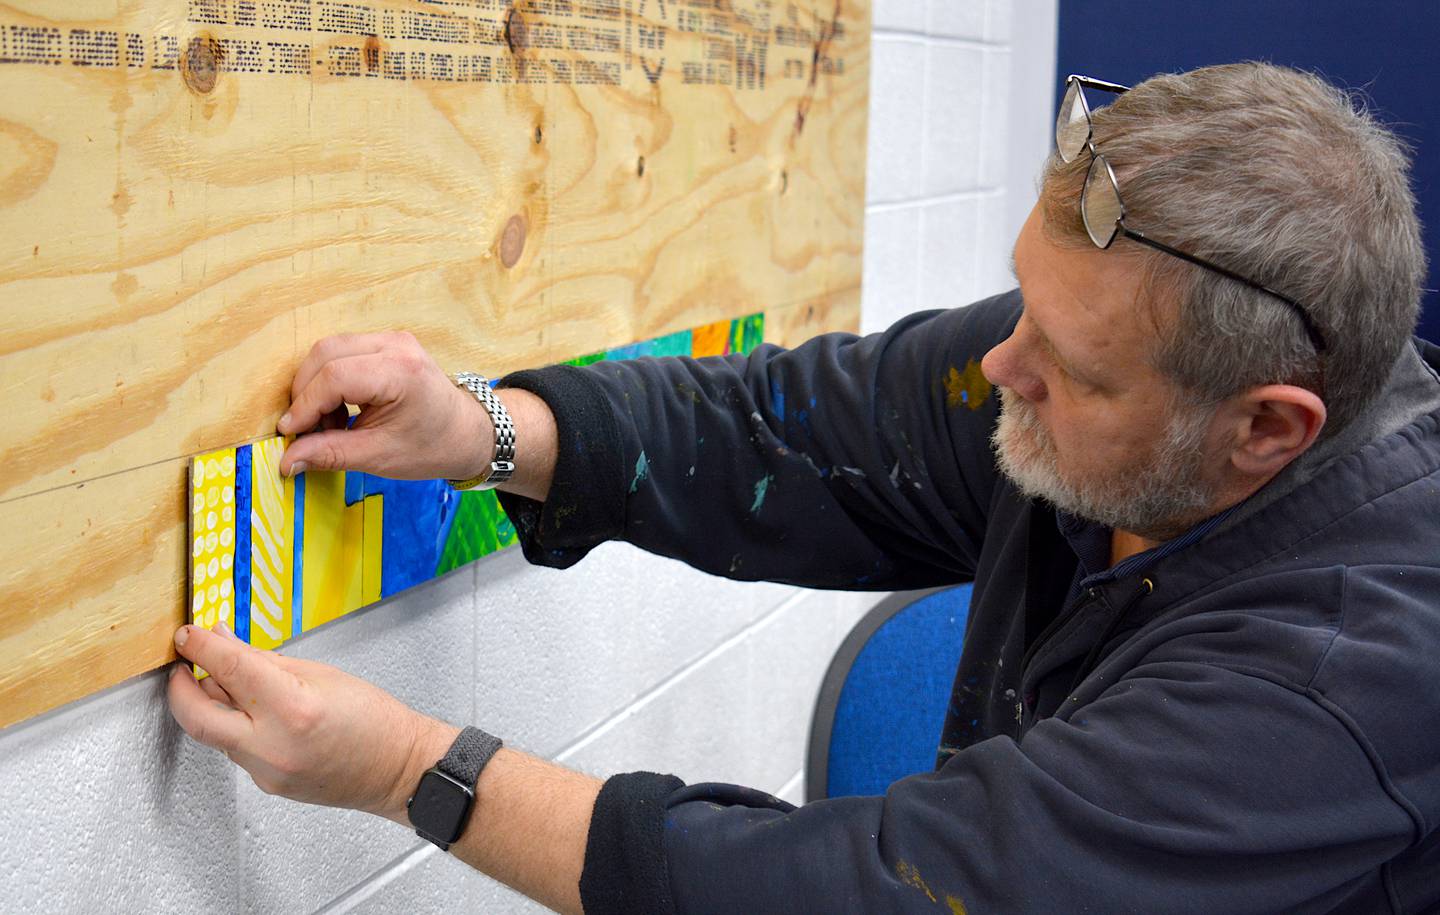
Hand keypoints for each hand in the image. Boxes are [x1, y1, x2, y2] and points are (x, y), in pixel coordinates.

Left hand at [167, 623, 458, 821]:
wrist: (397, 769)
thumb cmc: (375, 720)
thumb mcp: (322, 674)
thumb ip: (265, 660)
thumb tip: (225, 643)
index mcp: (293, 707)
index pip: (229, 668)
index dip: (201, 646)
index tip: (188, 635)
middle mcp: (273, 744)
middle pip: (196, 716)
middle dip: (179, 688)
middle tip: (181, 666)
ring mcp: (266, 770)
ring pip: (215, 733)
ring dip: (211, 704)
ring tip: (226, 683)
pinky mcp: (265, 784)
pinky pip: (235, 749)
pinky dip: (235, 725)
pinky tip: (251, 712)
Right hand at [276, 332, 492, 480]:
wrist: (467, 433)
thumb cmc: (433, 446)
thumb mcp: (379, 456)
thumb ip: (330, 454)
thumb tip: (286, 460)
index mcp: (401, 372)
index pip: (334, 377)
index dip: (304, 406)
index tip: (290, 434)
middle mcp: (396, 345)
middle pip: (326, 354)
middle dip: (306, 394)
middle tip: (306, 431)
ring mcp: (392, 340)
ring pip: (330, 350)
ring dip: (316, 387)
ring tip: (329, 424)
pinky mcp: (386, 344)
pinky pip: (343, 353)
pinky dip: (330, 381)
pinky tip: (341, 412)